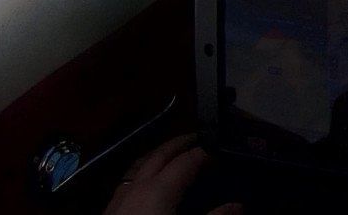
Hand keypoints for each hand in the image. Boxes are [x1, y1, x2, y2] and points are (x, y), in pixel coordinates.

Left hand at [103, 134, 241, 214]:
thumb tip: (238, 206)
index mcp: (160, 188)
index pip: (187, 160)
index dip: (204, 152)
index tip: (219, 150)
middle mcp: (139, 186)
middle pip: (160, 154)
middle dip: (179, 144)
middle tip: (197, 138)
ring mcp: (120, 196)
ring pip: (140, 164)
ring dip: (158, 155)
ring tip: (172, 156)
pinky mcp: (109, 210)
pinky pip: (129, 179)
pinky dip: (143, 171)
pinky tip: (145, 183)